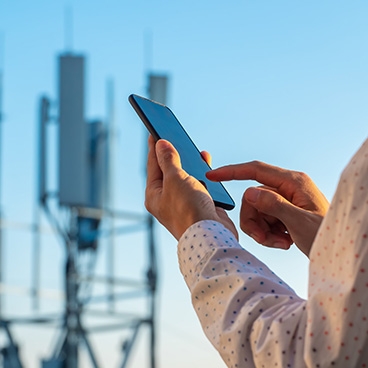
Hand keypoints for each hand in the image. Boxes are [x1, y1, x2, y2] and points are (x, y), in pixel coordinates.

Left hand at [145, 136, 237, 239]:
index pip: (153, 165)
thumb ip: (168, 160)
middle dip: (174, 153)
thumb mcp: (175, 179)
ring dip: (190, 163)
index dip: (154, 146)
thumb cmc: (188, 209)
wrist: (211, 235)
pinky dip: (203, 174)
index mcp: (154, 194)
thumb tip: (160, 144)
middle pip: (169, 170)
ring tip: (193, 150)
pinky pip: (200, 185)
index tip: (154, 130)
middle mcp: (167, 199)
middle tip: (174, 136)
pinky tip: (206, 166)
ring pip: (186, 177)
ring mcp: (183, 203)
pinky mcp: (199, 205)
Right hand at [206, 161, 328, 256]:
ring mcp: (285, 200)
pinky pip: (263, 219)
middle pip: (252, 198)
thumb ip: (274, 206)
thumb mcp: (300, 223)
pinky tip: (284, 242)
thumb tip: (249, 193)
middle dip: (254, 220)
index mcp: (293, 182)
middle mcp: (288, 188)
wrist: (338, 252)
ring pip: (256, 210)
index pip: (256, 170)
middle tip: (264, 238)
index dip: (232, 172)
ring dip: (262, 230)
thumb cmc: (327, 236)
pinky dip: (268, 234)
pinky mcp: (284, 212)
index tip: (213, 176)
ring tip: (279, 242)